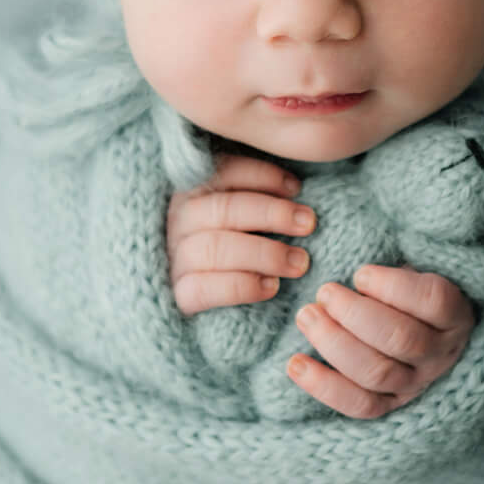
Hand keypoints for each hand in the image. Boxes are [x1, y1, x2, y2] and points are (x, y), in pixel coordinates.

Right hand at [166, 154, 315, 316]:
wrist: (215, 310)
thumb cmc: (242, 248)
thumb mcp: (246, 216)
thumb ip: (258, 197)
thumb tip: (296, 186)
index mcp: (193, 192)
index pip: (221, 173)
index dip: (261, 176)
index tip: (296, 188)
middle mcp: (178, 221)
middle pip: (221, 209)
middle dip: (270, 213)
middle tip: (308, 223)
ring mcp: (176, 259)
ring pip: (214, 248)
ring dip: (264, 253)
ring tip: (300, 263)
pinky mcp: (179, 296)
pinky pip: (205, 289)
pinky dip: (242, 286)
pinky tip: (271, 286)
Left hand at [288, 265, 475, 419]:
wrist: (412, 323)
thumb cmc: (405, 284)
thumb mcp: (412, 262)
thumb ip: (396, 253)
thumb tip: (356, 241)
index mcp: (455, 313)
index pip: (433, 301)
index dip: (393, 287)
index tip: (360, 274)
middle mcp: (441, 353)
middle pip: (401, 339)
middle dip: (355, 314)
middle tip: (324, 292)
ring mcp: (416, 383)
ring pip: (377, 373)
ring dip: (334, 343)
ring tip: (306, 316)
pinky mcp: (390, 404)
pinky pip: (359, 405)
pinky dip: (324, 386)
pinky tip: (296, 363)